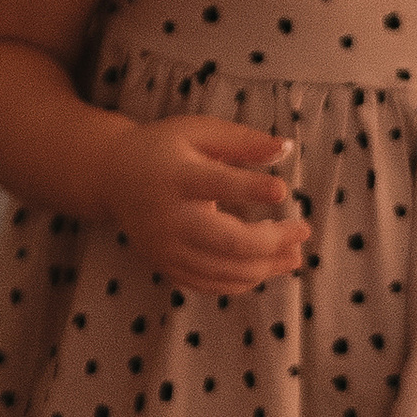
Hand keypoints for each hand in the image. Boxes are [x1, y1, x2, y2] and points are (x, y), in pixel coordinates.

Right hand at [104, 115, 307, 294]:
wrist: (113, 177)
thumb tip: (286, 149)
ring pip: (222, 270)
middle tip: (303, 232)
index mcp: (175, 176)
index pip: (216, 185)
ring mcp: (165, 248)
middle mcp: (168, 217)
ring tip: (294, 255)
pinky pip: (208, 284)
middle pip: (226, 241)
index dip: (251, 188)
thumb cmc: (165, 148)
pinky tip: (265, 268)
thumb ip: (242, 140)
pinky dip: (241, 282)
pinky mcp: (165, 265)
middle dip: (271, 242)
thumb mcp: (199, 131)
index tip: (283, 189)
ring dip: (265, 267)